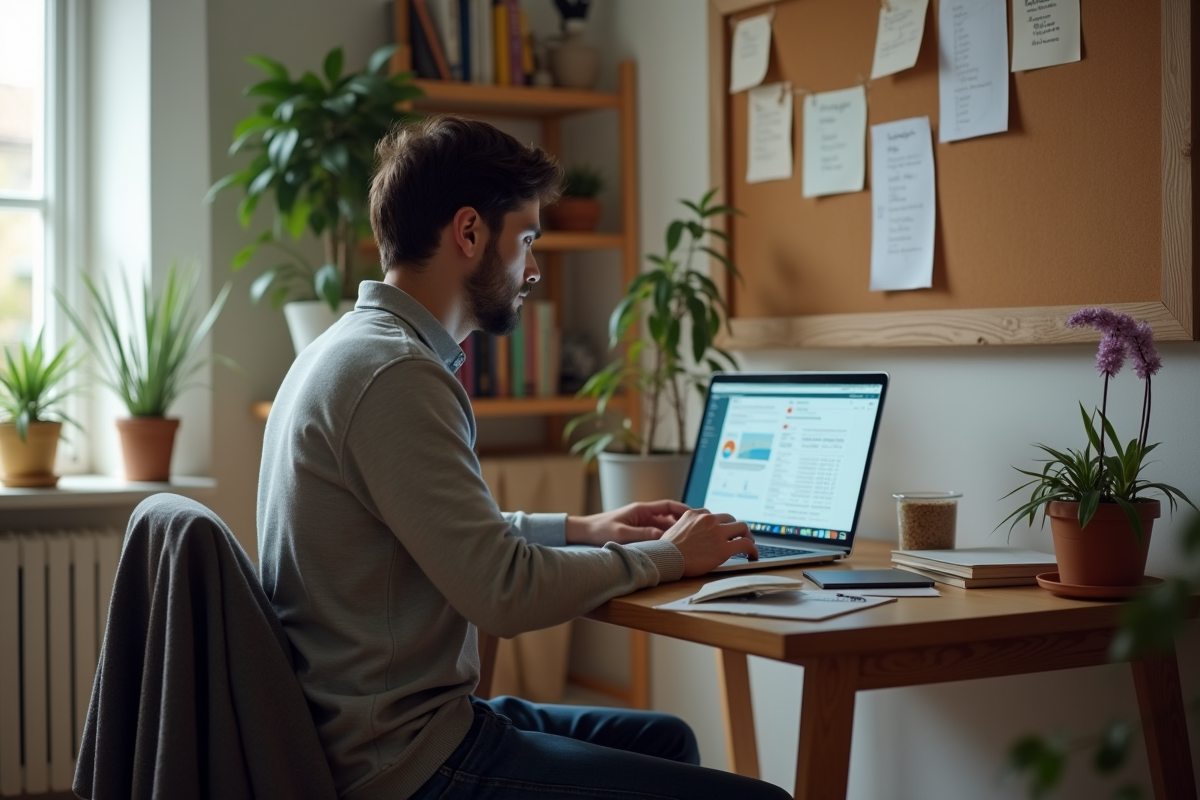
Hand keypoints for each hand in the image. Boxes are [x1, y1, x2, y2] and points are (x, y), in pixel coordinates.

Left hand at [565, 500, 689, 545]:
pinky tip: (670, 547)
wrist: (584, 532)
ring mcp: (641, 523)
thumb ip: (643, 534)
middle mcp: (643, 514)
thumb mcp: (623, 534)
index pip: (668, 506)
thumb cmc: (600, 530)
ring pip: (663, 526)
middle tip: (698, 531)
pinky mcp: (637, 531)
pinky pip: (655, 533)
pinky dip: (664, 538)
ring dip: (674, 532)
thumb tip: (663, 536)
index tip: (696, 516)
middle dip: (683, 523)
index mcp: (641, 509)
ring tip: (688, 540)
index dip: (683, 510)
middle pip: (669, 517)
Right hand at [661, 508, 756, 576]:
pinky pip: (746, 545)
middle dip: (735, 528)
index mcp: (695, 514)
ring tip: (748, 544)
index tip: (723, 531)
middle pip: (731, 519)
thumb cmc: (666, 549)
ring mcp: (718, 533)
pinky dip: (753, 549)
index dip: (720, 524)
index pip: (714, 515)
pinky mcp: (724, 548)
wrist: (665, 558)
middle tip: (739, 537)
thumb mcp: (673, 529)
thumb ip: (685, 526)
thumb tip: (688, 533)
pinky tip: (753, 555)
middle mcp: (708, 519)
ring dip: (746, 535)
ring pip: (742, 527)